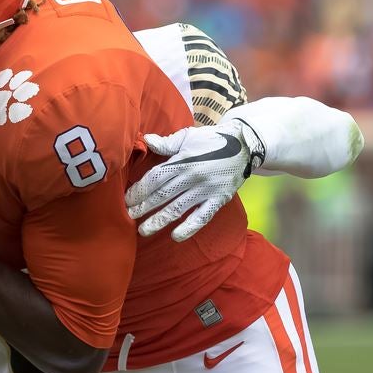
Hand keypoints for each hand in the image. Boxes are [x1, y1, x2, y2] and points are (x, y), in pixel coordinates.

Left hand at [125, 119, 264, 241]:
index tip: (127, 199)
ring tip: (144, 230)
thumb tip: (146, 140)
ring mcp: (206, 190)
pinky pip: (202, 217)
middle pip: (162, 194)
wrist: (244, 145)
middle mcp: (192, 176)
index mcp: (182, 160)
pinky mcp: (218, 199)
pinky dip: (189, 228)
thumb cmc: (212, 140)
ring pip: (178, 208)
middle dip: (143, 207)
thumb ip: (167, 142)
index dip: (140, 189)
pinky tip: (175, 237)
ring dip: (159, 220)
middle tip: (128, 217)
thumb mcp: (189, 136)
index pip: (155, 177)